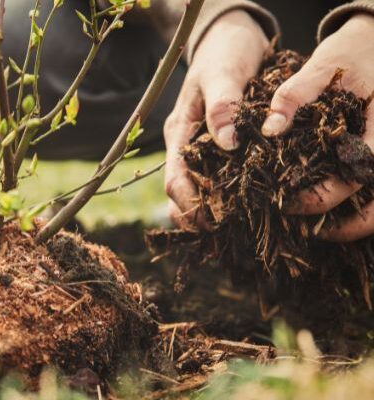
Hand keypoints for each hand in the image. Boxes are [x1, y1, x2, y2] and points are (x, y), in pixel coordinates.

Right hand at [164, 10, 268, 228]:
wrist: (231, 38)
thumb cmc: (224, 53)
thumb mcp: (223, 73)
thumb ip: (223, 106)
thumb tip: (228, 144)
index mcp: (180, 131)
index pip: (174, 178)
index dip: (188, 204)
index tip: (211, 221)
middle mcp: (186, 144)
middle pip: (180, 191)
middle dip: (195, 215)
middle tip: (221, 233)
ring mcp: (201, 147)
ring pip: (195, 189)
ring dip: (206, 211)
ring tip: (229, 230)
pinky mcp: (218, 147)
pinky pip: (215, 178)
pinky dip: (223, 196)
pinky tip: (241, 208)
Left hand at [261, 13, 373, 241]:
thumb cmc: (351, 54)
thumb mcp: (322, 66)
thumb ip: (294, 96)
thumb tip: (269, 129)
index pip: (354, 178)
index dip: (319, 198)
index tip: (285, 203)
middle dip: (343, 228)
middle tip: (303, 231)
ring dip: (352, 226)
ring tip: (315, 232)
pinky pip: (373, 194)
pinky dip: (355, 211)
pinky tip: (327, 216)